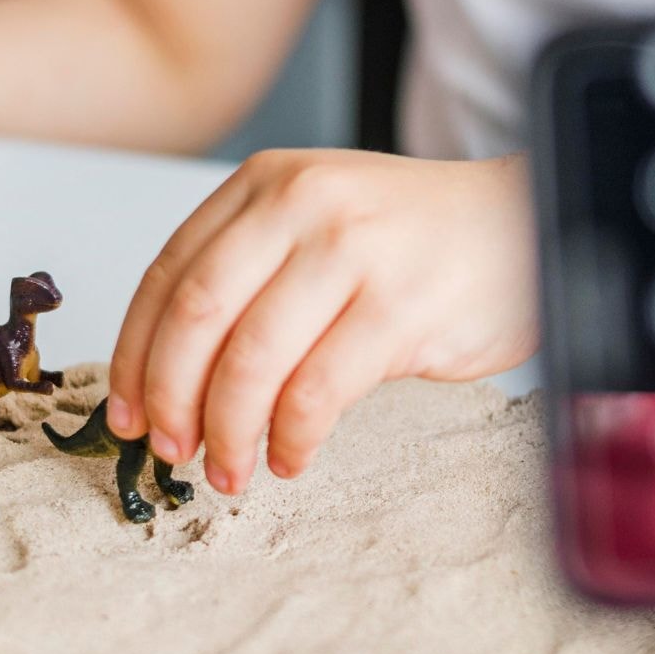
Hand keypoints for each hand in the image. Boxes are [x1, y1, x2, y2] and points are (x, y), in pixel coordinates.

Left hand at [107, 150, 537, 493]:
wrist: (525, 223)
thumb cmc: (420, 240)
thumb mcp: (323, 224)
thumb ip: (255, 274)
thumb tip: (177, 377)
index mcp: (268, 184)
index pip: (170, 274)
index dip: (136, 356)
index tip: (129, 413)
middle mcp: (303, 206)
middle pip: (197, 318)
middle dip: (172, 399)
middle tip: (172, 449)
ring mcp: (353, 254)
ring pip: (250, 362)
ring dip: (228, 432)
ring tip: (230, 469)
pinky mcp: (399, 309)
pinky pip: (317, 393)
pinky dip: (291, 439)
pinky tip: (291, 458)